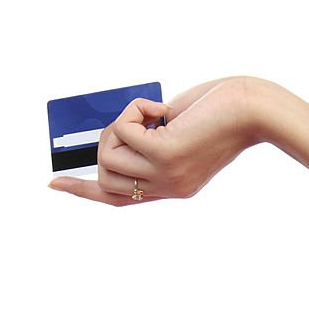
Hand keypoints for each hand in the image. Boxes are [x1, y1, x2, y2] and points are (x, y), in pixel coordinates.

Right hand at [47, 76, 259, 205]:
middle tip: (138, 122)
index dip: (83, 191)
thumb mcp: (182, 130)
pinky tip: (163, 108)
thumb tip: (124, 130)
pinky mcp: (164, 155)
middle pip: (104, 176)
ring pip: (106, 154)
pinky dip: (135, 109)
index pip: (118, 200)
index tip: (53, 184)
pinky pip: (122, 129)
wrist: (255, 111)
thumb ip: (152, 137)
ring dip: (120, 125)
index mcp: (172, 187)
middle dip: (107, 141)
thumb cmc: (223, 111)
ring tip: (153, 115)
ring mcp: (165, 176)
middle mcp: (168, 188)